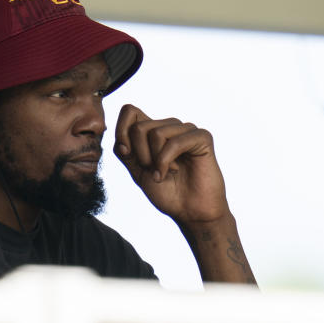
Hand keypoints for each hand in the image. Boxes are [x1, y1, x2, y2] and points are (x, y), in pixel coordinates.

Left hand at [113, 104, 228, 225]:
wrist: (190, 212)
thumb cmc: (167, 192)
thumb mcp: (138, 171)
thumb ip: (126, 153)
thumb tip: (121, 142)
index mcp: (153, 130)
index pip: (129, 111)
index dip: (121, 130)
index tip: (126, 153)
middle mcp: (169, 126)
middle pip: (139, 126)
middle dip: (140, 154)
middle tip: (152, 170)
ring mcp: (186, 130)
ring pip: (155, 133)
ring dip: (155, 160)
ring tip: (165, 172)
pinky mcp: (202, 137)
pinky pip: (174, 142)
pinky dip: (167, 161)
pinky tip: (174, 171)